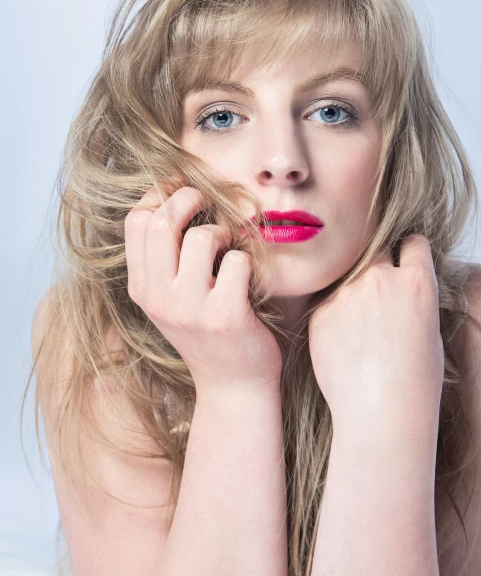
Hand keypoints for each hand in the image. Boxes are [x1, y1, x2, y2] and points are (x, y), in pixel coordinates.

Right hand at [124, 185, 282, 395]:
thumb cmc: (207, 332)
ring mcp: (190, 309)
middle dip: (191, 198)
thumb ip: (164, 257)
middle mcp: (159, 298)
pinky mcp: (225, 316)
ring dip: (224, 232)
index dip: (161, 194)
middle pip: (163, 221)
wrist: (232, 386)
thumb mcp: (171, 299)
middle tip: (210, 204)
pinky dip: (247, 260)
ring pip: (203, 237)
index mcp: (141, 288)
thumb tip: (175, 194)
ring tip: (230, 250)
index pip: (137, 221)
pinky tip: (246, 278)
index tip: (181, 189)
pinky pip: (238, 261)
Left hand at [308, 235, 443, 451]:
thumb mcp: (431, 331)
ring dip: (353, 294)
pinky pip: (329, 304)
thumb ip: (412, 297)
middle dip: (378, 268)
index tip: (404, 264)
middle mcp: (381, 278)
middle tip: (377, 298)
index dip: (409, 254)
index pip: (413, 243)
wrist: (380, 413)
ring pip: (348, 279)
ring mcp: (346, 294)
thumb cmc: (415, 382)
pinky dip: (335, 318)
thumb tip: (399, 284)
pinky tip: (345, 348)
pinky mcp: (320, 313)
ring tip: (361, 335)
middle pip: (376, 253)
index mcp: (417, 282)